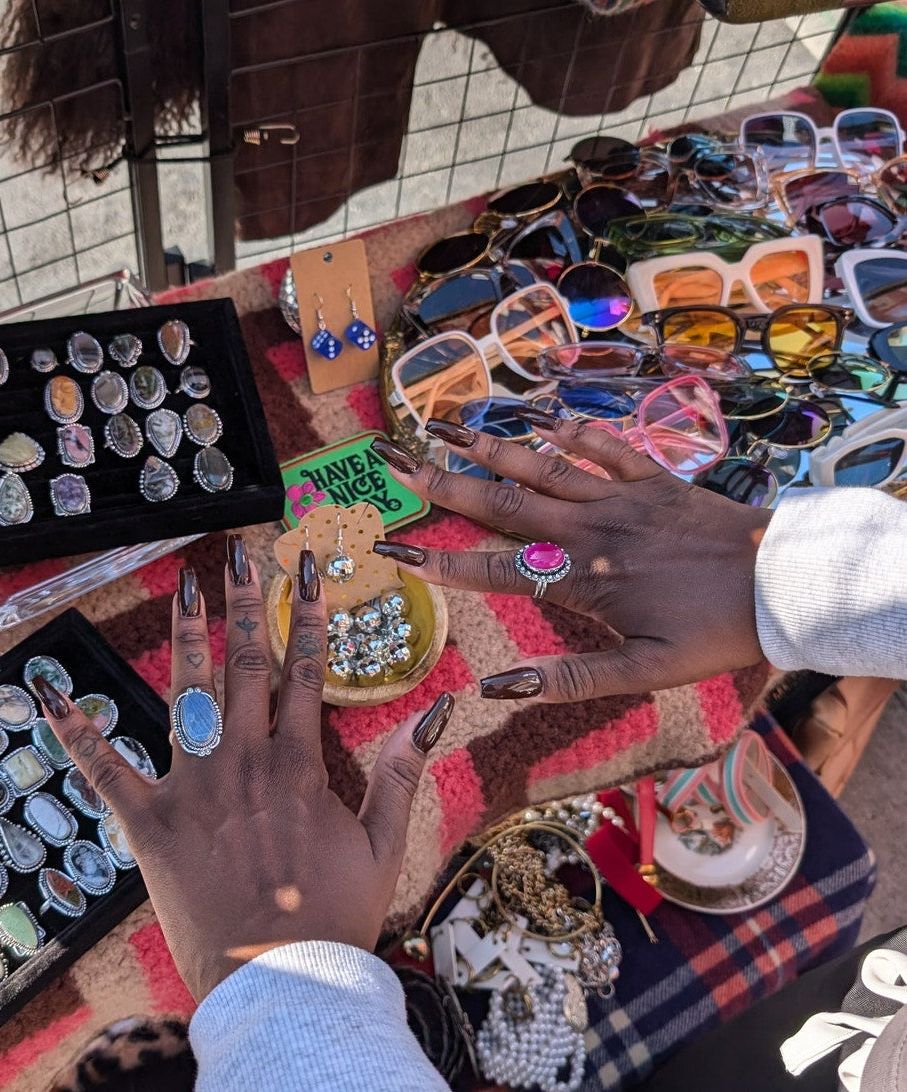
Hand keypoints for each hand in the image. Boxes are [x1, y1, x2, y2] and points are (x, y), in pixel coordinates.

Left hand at [32, 534, 453, 1001]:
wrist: (279, 982)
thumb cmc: (334, 915)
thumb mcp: (385, 844)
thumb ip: (402, 773)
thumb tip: (436, 709)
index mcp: (299, 765)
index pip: (306, 669)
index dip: (307, 612)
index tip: (304, 568)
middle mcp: (245, 762)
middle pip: (246, 664)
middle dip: (244, 603)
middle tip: (238, 555)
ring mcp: (194, 789)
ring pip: (187, 695)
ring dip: (186, 636)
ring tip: (184, 586)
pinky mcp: (150, 824)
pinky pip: (109, 772)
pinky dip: (80, 734)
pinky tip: (53, 696)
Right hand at [370, 414, 772, 701]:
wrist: (785, 583)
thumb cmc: (714, 633)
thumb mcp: (643, 674)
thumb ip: (568, 679)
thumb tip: (497, 687)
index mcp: (583, 580)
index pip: (494, 571)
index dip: (440, 562)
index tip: (393, 548)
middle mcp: (590, 530)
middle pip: (503, 504)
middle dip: (444, 485)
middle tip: (397, 463)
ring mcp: (621, 498)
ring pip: (543, 466)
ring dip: (492, 447)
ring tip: (446, 425)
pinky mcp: (655, 478)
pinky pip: (607, 446)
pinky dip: (575, 431)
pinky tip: (545, 417)